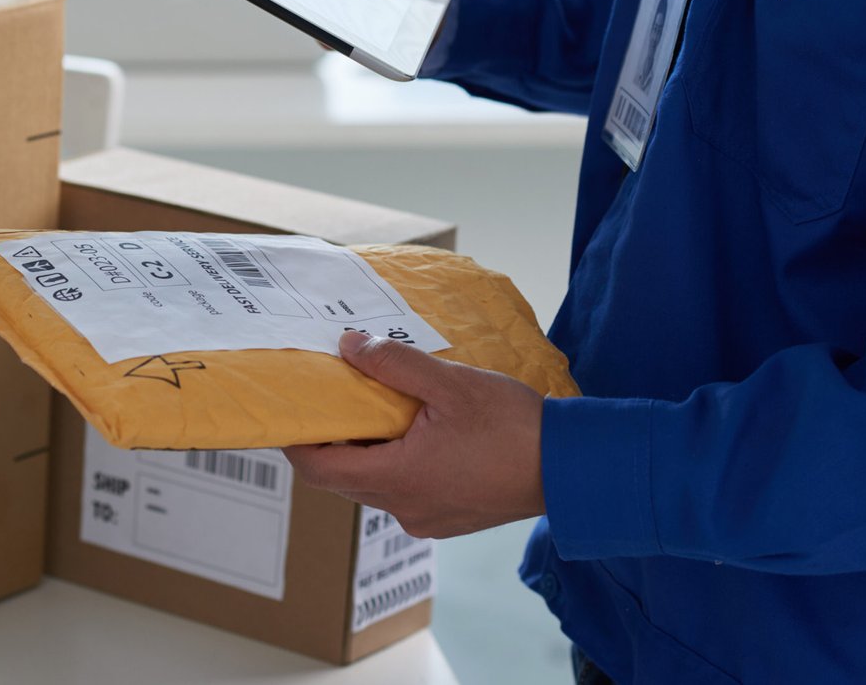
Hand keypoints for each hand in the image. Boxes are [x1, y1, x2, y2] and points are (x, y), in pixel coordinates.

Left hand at [284, 330, 545, 538]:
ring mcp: (427, 518)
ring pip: (375, 484)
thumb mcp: (450, 384)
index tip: (291, 412)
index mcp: (397, 478)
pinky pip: (405, 491)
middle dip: (334, 439)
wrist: (574, 469)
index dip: (297, 441)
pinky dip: (398, 462)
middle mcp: (404, 508)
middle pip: (344, 477)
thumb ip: (395, 364)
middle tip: (335, 397)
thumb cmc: (515, 427)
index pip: (320, 469)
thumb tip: (349, 347)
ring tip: (379, 406)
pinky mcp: (448, 518)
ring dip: (369, 449)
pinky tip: (416, 430)